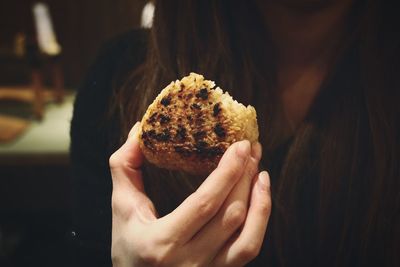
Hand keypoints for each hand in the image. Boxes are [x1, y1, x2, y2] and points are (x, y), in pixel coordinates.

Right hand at [109, 122, 271, 266]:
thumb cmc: (129, 249)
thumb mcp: (122, 209)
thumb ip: (125, 168)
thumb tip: (139, 130)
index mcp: (161, 242)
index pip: (203, 204)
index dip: (227, 172)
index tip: (239, 145)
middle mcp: (188, 262)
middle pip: (230, 214)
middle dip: (245, 176)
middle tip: (250, 148)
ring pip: (247, 235)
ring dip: (259, 198)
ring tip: (259, 169)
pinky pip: (249, 248)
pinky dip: (260, 220)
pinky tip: (260, 196)